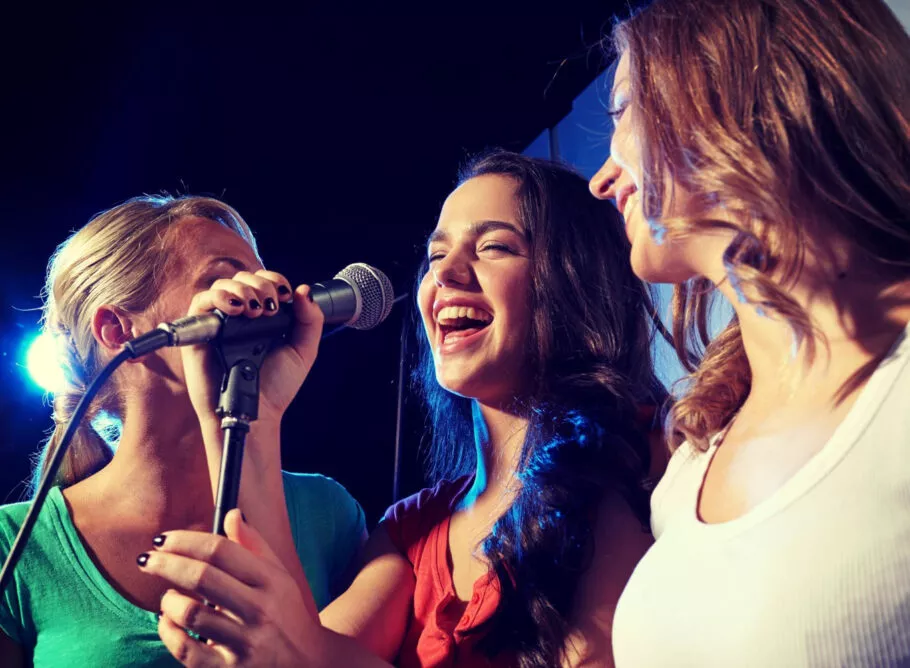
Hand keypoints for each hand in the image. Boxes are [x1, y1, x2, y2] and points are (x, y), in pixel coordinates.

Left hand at [141, 510, 322, 665]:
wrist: (309, 665)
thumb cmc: (287, 616)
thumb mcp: (280, 578)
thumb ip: (255, 545)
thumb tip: (231, 513)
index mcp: (271, 581)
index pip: (220, 550)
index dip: (186, 540)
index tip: (163, 539)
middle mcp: (260, 610)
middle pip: (201, 576)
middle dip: (165, 563)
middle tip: (147, 559)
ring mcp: (245, 643)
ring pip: (190, 613)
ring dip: (169, 601)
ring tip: (167, 597)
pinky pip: (186, 650)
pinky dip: (169, 633)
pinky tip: (168, 623)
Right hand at [181, 270, 324, 427]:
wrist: (256, 412)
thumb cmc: (276, 386)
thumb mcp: (303, 351)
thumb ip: (310, 321)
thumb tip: (304, 290)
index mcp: (264, 316)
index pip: (264, 282)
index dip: (275, 280)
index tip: (286, 295)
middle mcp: (241, 316)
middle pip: (244, 278)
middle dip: (261, 285)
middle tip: (270, 307)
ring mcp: (220, 322)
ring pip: (223, 285)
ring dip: (241, 289)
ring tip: (254, 309)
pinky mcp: (200, 332)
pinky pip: (201, 302)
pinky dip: (218, 298)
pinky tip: (235, 311)